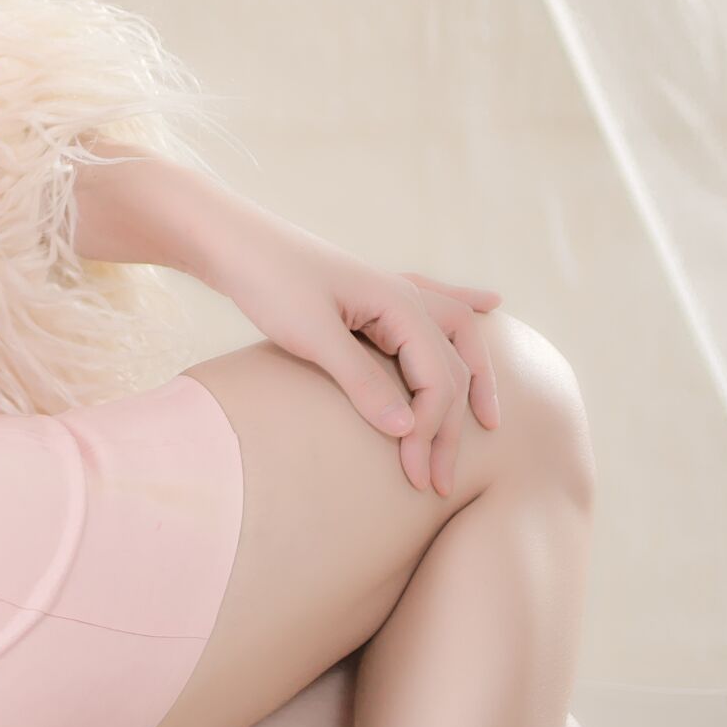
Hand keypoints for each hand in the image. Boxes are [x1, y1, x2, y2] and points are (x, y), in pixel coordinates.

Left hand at [216, 227, 502, 497]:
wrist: (234, 243)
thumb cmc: (269, 283)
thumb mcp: (312, 336)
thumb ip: (361, 382)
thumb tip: (409, 430)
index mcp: (400, 304)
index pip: (437, 379)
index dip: (430, 431)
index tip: (414, 476)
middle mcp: (406, 296)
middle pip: (450, 368)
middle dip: (449, 428)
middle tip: (440, 484)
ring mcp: (391, 292)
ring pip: (455, 336)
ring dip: (472, 380)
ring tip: (492, 418)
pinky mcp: (372, 296)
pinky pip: (435, 303)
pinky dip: (466, 306)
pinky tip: (492, 304)